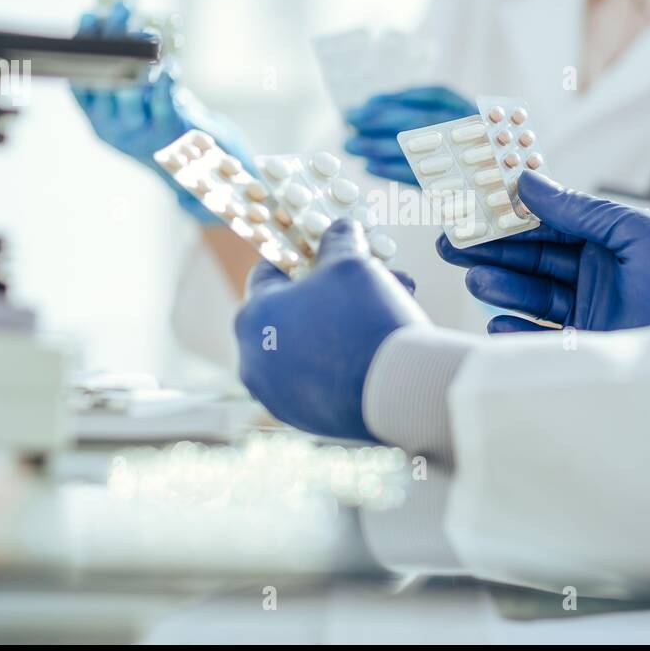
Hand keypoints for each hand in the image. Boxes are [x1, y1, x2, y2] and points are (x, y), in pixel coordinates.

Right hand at [72, 3, 252, 223]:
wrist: (197, 162)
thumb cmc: (163, 118)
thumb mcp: (134, 99)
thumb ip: (121, 66)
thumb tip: (111, 16)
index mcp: (97, 119)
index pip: (79, 80)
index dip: (82, 47)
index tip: (90, 15)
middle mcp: (112, 129)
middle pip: (104, 80)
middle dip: (111, 41)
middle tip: (120, 10)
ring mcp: (140, 134)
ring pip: (131, 91)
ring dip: (139, 56)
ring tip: (146, 33)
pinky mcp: (170, 134)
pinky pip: (165, 101)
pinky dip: (166, 79)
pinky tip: (168, 63)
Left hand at [234, 220, 426, 438]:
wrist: (398, 388)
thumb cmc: (365, 317)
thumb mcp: (351, 263)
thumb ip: (339, 242)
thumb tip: (341, 230)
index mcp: (251, 318)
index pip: (266, 274)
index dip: (298, 257)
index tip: (322, 253)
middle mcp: (253, 361)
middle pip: (291, 313)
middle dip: (331, 294)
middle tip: (367, 281)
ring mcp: (277, 396)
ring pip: (307, 347)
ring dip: (340, 325)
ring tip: (383, 311)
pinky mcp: (304, 420)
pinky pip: (320, 379)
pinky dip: (343, 362)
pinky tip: (376, 347)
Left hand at [343, 86, 476, 183]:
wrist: (498, 188)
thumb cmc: (466, 150)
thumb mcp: (451, 122)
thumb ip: (419, 110)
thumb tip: (371, 105)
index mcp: (472, 110)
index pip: (434, 95)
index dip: (398, 97)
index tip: (367, 102)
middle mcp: (472, 131)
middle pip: (421, 120)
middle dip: (380, 119)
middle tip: (349, 120)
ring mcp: (465, 159)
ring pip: (417, 148)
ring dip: (377, 146)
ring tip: (350, 145)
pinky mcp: (455, 186)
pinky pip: (418, 176)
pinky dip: (390, 171)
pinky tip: (369, 166)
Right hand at [437, 171, 649, 332]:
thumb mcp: (632, 229)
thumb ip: (576, 209)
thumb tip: (524, 181)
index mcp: (604, 238)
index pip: (545, 223)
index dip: (508, 214)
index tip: (471, 205)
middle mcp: (593, 273)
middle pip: (532, 258)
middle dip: (492, 249)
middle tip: (452, 241)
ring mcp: (592, 311)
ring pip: (534, 296)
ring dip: (503, 286)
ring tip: (476, 278)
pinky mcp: (593, 347)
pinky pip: (545, 339)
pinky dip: (518, 333)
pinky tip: (497, 324)